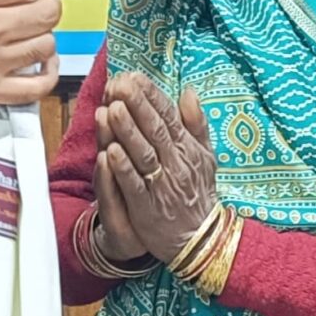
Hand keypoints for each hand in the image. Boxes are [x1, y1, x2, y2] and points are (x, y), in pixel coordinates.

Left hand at [98, 73, 217, 262]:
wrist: (200, 239)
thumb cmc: (198, 193)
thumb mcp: (206, 155)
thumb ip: (196, 123)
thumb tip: (188, 91)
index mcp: (187, 149)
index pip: (169, 116)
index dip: (151, 96)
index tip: (134, 77)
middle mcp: (175, 164)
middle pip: (154, 130)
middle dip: (136, 106)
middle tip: (120, 84)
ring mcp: (161, 185)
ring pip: (143, 154)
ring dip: (127, 131)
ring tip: (112, 108)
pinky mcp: (147, 207)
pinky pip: (133, 184)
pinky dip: (123, 168)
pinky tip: (110, 150)